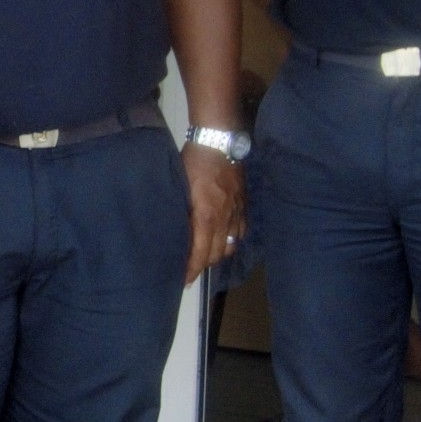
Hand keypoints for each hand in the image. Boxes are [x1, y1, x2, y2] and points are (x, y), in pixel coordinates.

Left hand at [182, 142, 243, 285]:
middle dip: (202, 265)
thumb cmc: (193, 162)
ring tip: (204, 256)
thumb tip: (176, 234)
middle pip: (216, 254)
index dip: (192, 269)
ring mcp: (237, 213)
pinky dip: (230, 240)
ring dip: (216, 254)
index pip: (201, 252)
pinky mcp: (244, 206)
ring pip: (229, 246)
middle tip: (189, 269)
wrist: (219, 142)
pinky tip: (221, 239)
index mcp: (206, 215)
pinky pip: (240, 232)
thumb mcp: (180, 188)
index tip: (184, 280)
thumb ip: (181, 212)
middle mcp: (224, 218)